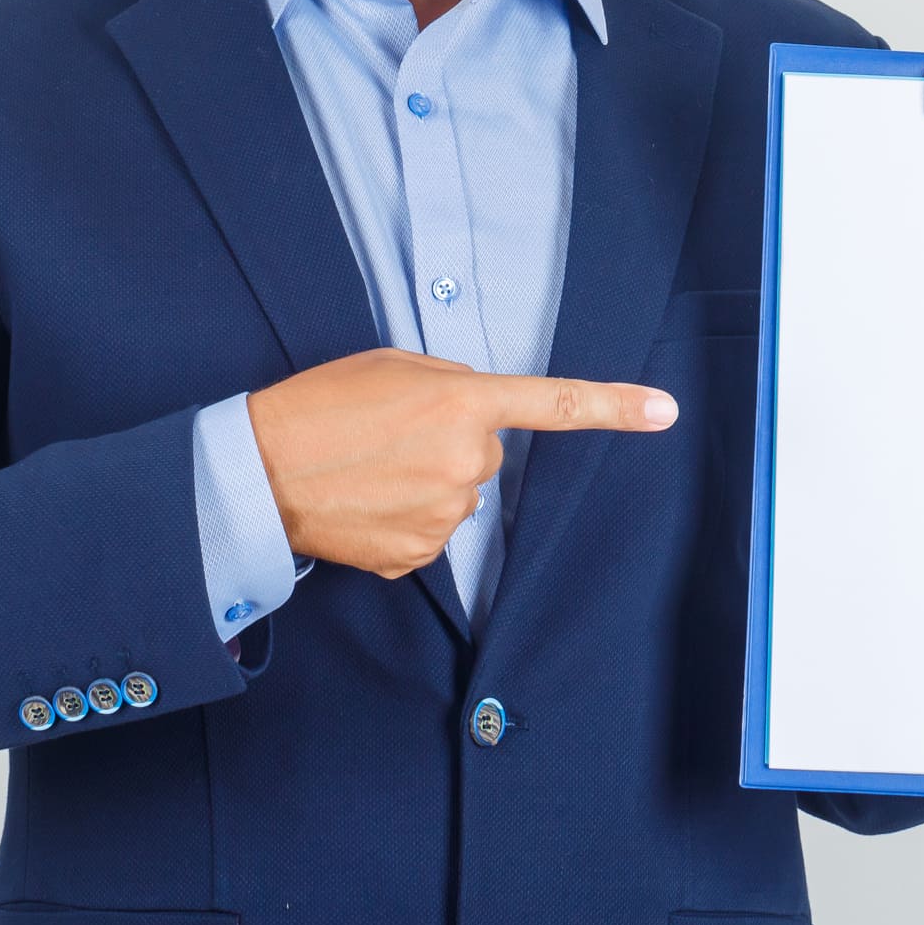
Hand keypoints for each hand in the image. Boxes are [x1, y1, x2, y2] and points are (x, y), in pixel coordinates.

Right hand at [246, 348, 676, 579]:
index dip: (614, 406)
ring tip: (366, 470)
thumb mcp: (391, 367)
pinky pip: (428, 536)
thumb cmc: (320, 406)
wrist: (259, 472)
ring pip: (456, 499)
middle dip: (447, 446)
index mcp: (461, 403)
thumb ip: (451, 385)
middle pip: (483, 457)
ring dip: (422, 486)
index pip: (553, 405)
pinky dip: (401, 523)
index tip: (664, 411)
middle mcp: (464, 463)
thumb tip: (475, 417)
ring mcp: (444, 517)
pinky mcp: (418, 557)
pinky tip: (364, 505)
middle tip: (387, 437)